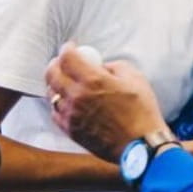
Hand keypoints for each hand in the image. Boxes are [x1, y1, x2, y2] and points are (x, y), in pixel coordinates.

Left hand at [44, 42, 166, 163]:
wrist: (141, 145)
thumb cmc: (142, 110)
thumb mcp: (135, 78)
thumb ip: (114, 66)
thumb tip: (101, 66)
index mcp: (93, 80)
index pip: (67, 57)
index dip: (67, 48)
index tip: (72, 46)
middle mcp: (77, 96)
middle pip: (52, 74)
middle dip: (55, 64)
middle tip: (62, 62)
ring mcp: (71, 115)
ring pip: (51, 94)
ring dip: (56, 85)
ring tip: (65, 83)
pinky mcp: (70, 131)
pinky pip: (55, 113)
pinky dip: (59, 105)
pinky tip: (69, 103)